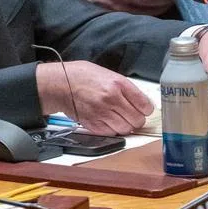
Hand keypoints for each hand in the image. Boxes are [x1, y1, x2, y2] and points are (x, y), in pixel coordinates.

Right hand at [36, 61, 153, 134]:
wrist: (61, 84)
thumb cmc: (84, 76)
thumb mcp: (109, 74)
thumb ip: (126, 89)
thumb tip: (141, 103)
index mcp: (118, 84)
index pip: (145, 105)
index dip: (146, 109)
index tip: (144, 109)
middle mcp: (111, 99)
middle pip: (137, 120)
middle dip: (137, 119)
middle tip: (132, 115)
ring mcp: (102, 113)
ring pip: (126, 129)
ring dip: (125, 126)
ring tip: (119, 119)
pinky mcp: (93, 124)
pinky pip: (111, 134)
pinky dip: (112, 130)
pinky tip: (108, 121)